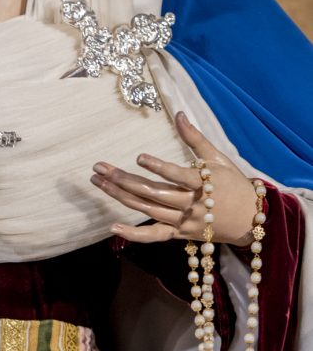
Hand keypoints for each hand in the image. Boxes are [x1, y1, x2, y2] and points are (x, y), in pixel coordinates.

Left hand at [90, 111, 257, 245]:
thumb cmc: (233, 184)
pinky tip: (113, 226)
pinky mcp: (179, 234)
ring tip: (98, 182)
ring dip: (120, 196)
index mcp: (203, 184)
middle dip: (122, 180)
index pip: (178, 176)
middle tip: (98, 167)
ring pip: (147, 209)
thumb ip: (195, 138)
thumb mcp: (218, 158)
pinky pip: (154, 236)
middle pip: (152, 193)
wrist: (252, 220)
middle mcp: (191, 205)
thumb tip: (179, 114)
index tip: (139, 157)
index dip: (159, 167)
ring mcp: (183, 221)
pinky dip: (134, 234)